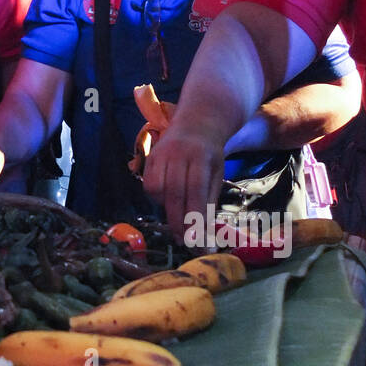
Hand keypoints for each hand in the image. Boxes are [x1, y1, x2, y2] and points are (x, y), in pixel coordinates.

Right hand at [140, 116, 226, 231]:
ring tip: (177, 218)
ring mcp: (161, 154)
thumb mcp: (217, 174)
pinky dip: (156, 199)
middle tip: (184, 241)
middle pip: (174, 192)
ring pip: (157, 189)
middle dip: (178, 221)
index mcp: (201, 156)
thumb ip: (209, 200)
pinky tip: (167, 201)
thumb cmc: (209, 155)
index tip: (196, 238)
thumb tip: (204, 231)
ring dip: (166, 209)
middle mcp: (178, 154)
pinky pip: (148, 185)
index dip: (194, 214)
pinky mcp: (149, 158)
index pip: (196, 188)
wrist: (195, 124)